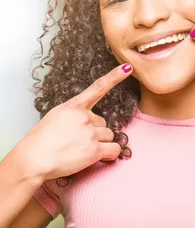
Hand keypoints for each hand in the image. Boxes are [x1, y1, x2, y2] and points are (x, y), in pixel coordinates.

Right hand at [16, 64, 133, 180]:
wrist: (32, 160)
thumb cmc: (39, 142)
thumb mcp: (54, 118)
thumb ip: (73, 115)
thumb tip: (88, 121)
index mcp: (73, 107)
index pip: (97, 88)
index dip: (114, 77)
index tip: (127, 68)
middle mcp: (84, 117)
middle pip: (102, 123)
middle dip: (94, 132)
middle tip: (76, 141)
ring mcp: (90, 132)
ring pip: (109, 135)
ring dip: (100, 143)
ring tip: (80, 150)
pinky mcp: (94, 149)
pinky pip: (114, 150)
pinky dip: (109, 154)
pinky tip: (98, 157)